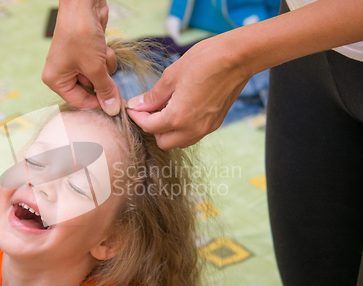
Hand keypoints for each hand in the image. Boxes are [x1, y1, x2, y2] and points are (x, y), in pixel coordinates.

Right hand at [42, 0, 120, 115]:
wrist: (84, 4)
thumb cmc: (82, 35)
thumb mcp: (95, 68)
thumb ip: (105, 90)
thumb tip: (113, 110)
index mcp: (55, 80)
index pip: (79, 102)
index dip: (98, 103)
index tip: (116, 105)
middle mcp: (62, 73)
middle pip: (90, 90)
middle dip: (102, 80)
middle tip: (106, 71)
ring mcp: (75, 63)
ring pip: (98, 77)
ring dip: (105, 67)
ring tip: (101, 53)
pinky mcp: (87, 54)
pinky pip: (101, 65)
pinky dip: (105, 58)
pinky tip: (103, 46)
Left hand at [127, 35, 251, 148]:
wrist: (238, 57)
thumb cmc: (204, 61)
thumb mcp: (171, 76)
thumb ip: (152, 96)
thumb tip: (137, 105)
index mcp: (178, 117)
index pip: (149, 126)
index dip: (137, 116)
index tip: (132, 106)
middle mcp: (193, 129)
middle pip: (163, 141)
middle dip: (152, 128)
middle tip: (148, 110)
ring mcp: (206, 128)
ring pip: (179, 141)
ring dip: (168, 131)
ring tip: (165, 109)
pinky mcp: (215, 123)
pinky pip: (193, 134)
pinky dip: (183, 128)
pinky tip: (181, 109)